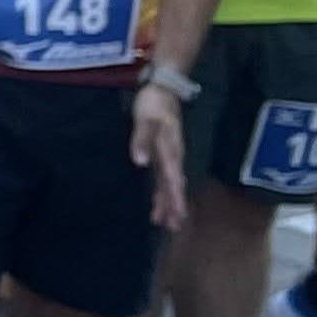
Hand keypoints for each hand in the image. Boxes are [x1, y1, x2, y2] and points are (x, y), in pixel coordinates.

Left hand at [129, 82, 189, 232]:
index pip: (172, 177)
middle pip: (173, 184)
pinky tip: (159, 204)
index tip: (177, 214)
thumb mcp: (145, 119)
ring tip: (167, 223)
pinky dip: (162, 191)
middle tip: (173, 227)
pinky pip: (164, 177)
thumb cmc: (153, 104)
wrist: (162, 90)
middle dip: (173, 205)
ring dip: (168, 202)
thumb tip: (140, 162)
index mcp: (169, 149)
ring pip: (169, 183)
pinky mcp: (163, 154)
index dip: (174, 195)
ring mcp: (169, 155)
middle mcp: (172, 155)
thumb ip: (142, 140)